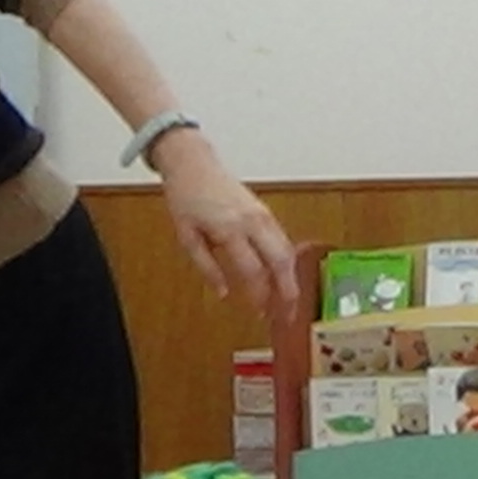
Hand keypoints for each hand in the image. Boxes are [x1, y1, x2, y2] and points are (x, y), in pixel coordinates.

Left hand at [152, 134, 294, 320]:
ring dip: (291, 279)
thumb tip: (223, 292)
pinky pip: (283, 241)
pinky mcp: (266, 213)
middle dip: (288, 291)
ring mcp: (263, 215)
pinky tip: (283, 278)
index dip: (260, 296)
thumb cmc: (187, 197)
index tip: (260, 313)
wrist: (194, 164)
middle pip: (281, 262)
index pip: (253, 271)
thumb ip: (206, 267)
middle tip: (289, 314)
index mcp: (230, 229)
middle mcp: (252, 221)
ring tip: (289, 302)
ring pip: (287, 252)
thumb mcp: (186, 236)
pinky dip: (287, 263)